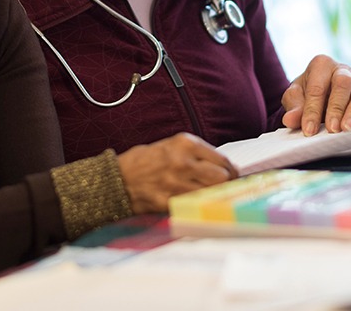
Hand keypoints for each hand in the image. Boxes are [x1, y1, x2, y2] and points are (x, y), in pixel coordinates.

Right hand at [116, 132, 237, 213]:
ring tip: (211, 196)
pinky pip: (195, 205)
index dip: (230, 170)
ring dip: (214, 196)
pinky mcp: (170, 201)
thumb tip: (222, 166)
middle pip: (222, 177)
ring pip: (212, 193)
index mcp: (185, 143)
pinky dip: (199, 206)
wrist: (118, 179)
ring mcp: (177, 183)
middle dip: (226, 184)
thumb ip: (195, 154)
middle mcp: (183, 161)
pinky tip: (197, 204)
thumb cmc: (144, 162)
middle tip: (225, 188)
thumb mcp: (170, 146)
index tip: (232, 176)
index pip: (221, 159)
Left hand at [281, 54, 350, 135]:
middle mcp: (342, 71)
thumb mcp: (293, 96)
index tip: (307, 129)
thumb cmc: (303, 93)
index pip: (317, 87)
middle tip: (331, 128)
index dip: (311, 109)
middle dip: (336, 108)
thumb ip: (293, 106)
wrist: (313, 94)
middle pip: (342, 85)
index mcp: (321, 64)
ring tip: (349, 129)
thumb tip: (292, 119)